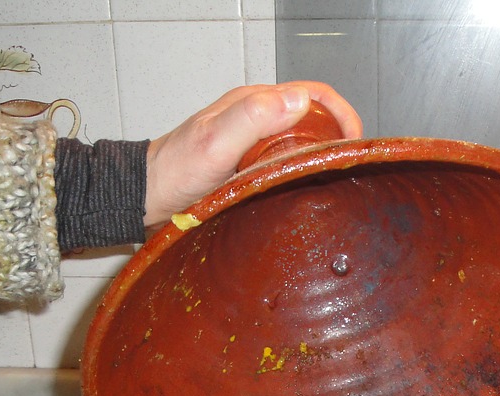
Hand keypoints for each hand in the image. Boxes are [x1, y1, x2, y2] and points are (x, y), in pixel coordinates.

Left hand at [143, 81, 361, 230]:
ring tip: (332, 185)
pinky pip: (285, 164)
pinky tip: (303, 195)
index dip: (342, 114)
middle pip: (313, 119)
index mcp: (254, 103)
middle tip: (348, 170)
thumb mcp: (216, 143)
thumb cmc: (176, 171)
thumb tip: (301, 100)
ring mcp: (253, 143)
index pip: (314, 95)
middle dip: (337, 138)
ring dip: (321, 159)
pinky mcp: (249, 166)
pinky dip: (301, 175)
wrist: (145, 196)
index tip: (355, 144)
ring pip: (301, 142)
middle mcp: (257, 119)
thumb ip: (253, 118)